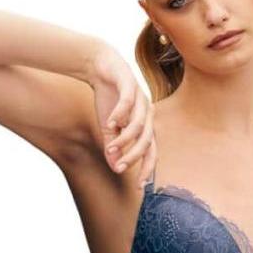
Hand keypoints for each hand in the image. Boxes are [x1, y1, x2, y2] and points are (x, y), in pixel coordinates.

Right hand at [90, 42, 156, 189]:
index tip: (139, 186)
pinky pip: (128, 103)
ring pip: (139, 124)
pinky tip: (109, 123)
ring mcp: (140, 98)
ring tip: (110, 147)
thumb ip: (113, 147)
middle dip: (135, 156)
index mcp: (145, 124)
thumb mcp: (108, 127)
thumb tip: (116, 168)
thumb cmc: (109, 98)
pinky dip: (119, 114)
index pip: (151, 151)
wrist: (101, 67)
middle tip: (121, 168)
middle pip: (148, 140)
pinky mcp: (130, 85)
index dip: (147, 168)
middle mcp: (147, 113)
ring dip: (124, 139)